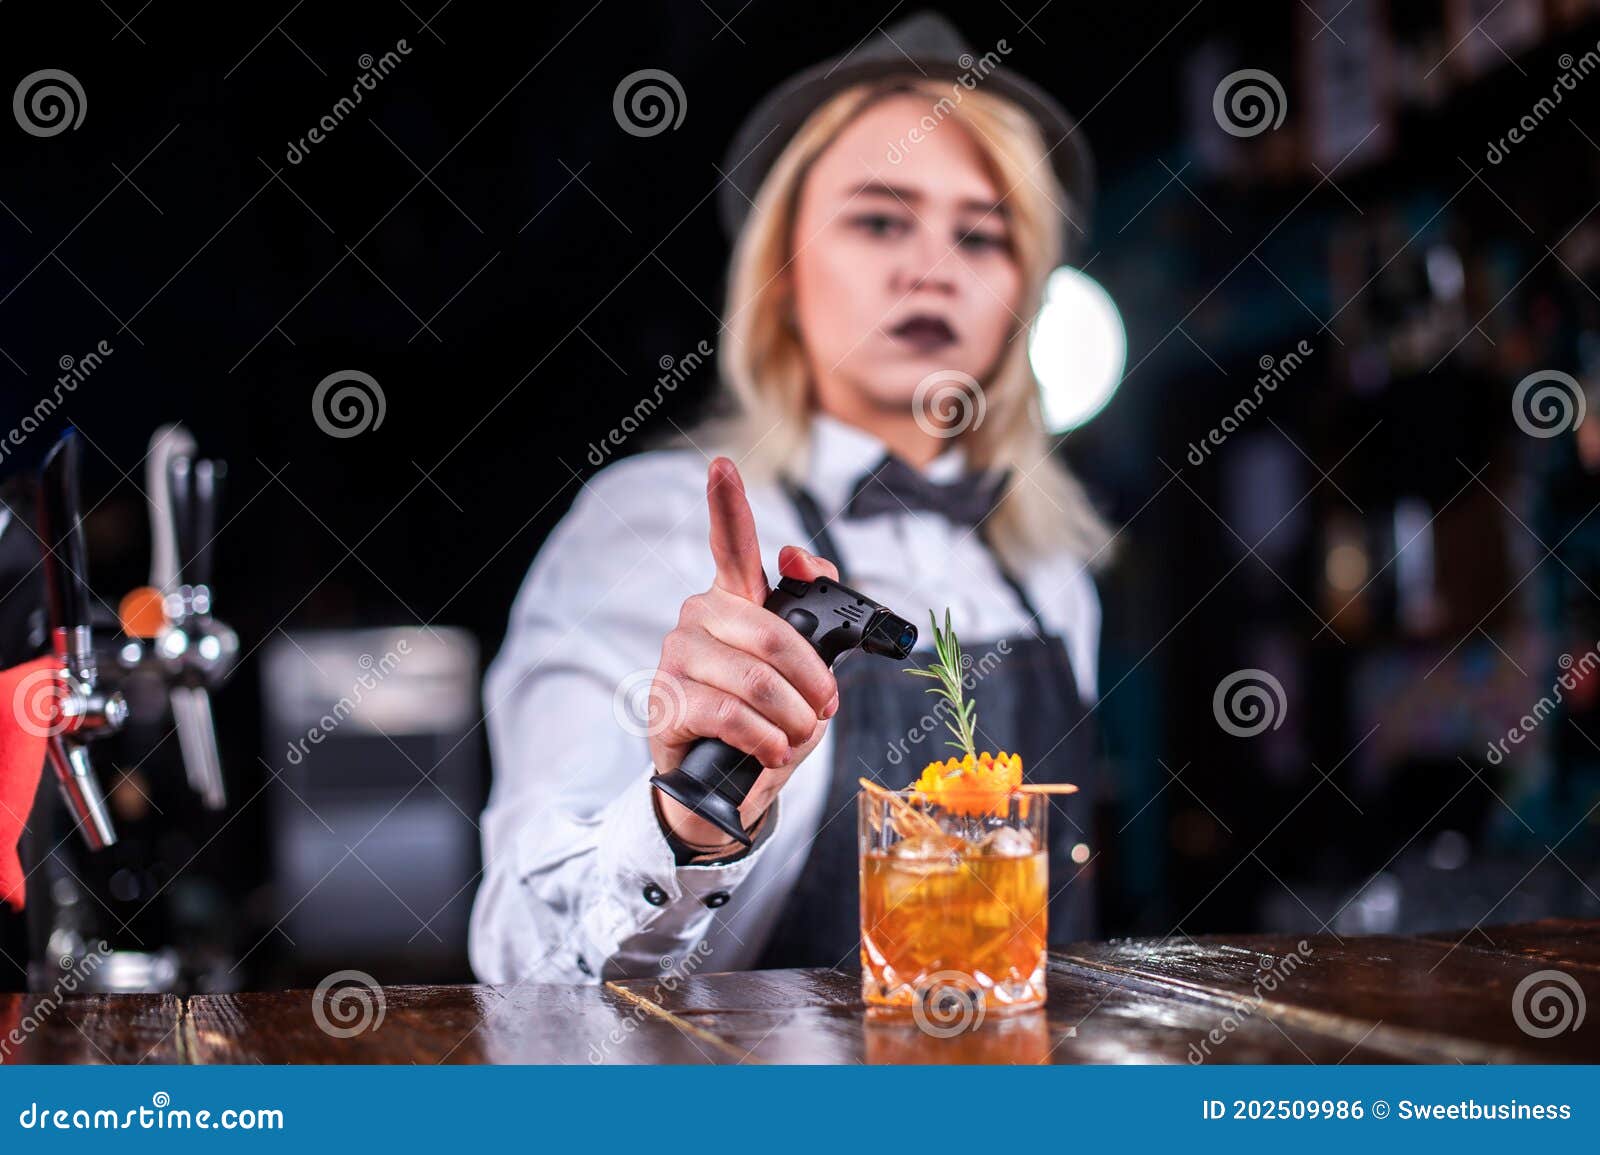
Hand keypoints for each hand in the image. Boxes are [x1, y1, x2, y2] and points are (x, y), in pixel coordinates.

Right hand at [650, 457, 839, 849]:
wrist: (723, 783)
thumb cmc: (767, 716)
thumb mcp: (804, 665)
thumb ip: (814, 607)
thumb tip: (798, 555)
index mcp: (733, 599)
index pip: (729, 542)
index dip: (726, 502)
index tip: (722, 465)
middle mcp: (698, 617)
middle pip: (773, 634)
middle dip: (813, 682)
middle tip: (823, 710)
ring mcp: (677, 657)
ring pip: (757, 681)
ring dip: (793, 720)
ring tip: (795, 738)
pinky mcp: (666, 701)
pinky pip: (733, 715)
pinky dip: (765, 739)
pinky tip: (770, 750)